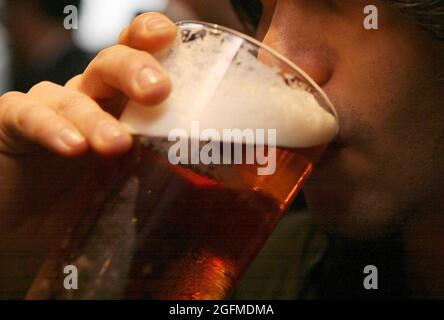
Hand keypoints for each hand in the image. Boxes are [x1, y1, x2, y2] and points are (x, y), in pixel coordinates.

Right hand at [0, 13, 175, 296]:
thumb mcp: (137, 183)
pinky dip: (50, 128)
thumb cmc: (90, 201)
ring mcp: (49, 108)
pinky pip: (27, 115)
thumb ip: (170, 169)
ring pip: (73, 94)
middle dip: (134, 69)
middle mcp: (89, 98)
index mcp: (121, 105)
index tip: (171, 36)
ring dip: (96, 117)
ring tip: (116, 145)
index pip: (138, 58)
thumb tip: (229, 172)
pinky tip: (72, 147)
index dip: (151, 40)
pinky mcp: (10, 125)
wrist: (33, 229)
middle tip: (158, 92)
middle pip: (110, 64)